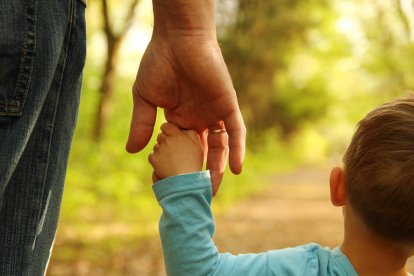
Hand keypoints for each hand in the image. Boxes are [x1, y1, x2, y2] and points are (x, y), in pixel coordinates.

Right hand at [125, 0, 245, 193]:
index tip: (167, 186)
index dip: (174, 167)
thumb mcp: (145, 99)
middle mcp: (198, 120)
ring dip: (217, 169)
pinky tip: (235, 170)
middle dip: (197, 175)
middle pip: (201, 153)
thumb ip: (142, 125)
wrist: (177, 38)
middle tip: (194, 198)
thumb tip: (131, 151)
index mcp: (179, 120)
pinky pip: (235, 131)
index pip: (178, 150)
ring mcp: (214, 114)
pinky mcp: (227, 105)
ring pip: (219, 147)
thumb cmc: (158, 63)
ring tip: (211, 191)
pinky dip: (237, 149)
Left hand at [148, 123, 203, 181]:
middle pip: (161, 136)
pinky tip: (164, 166)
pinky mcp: (153, 158)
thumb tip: (183, 130)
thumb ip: (190, 134)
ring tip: (171, 161)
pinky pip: (152, 156)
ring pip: (156, 146)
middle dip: (164, 142)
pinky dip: (156, 161)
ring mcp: (159, 149)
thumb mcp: (197, 145)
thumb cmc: (193, 163)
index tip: (171, 137)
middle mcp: (168, 139)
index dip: (168, 131)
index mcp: (178, 134)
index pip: (167, 126)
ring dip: (161, 152)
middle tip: (172, 152)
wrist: (185, 181)